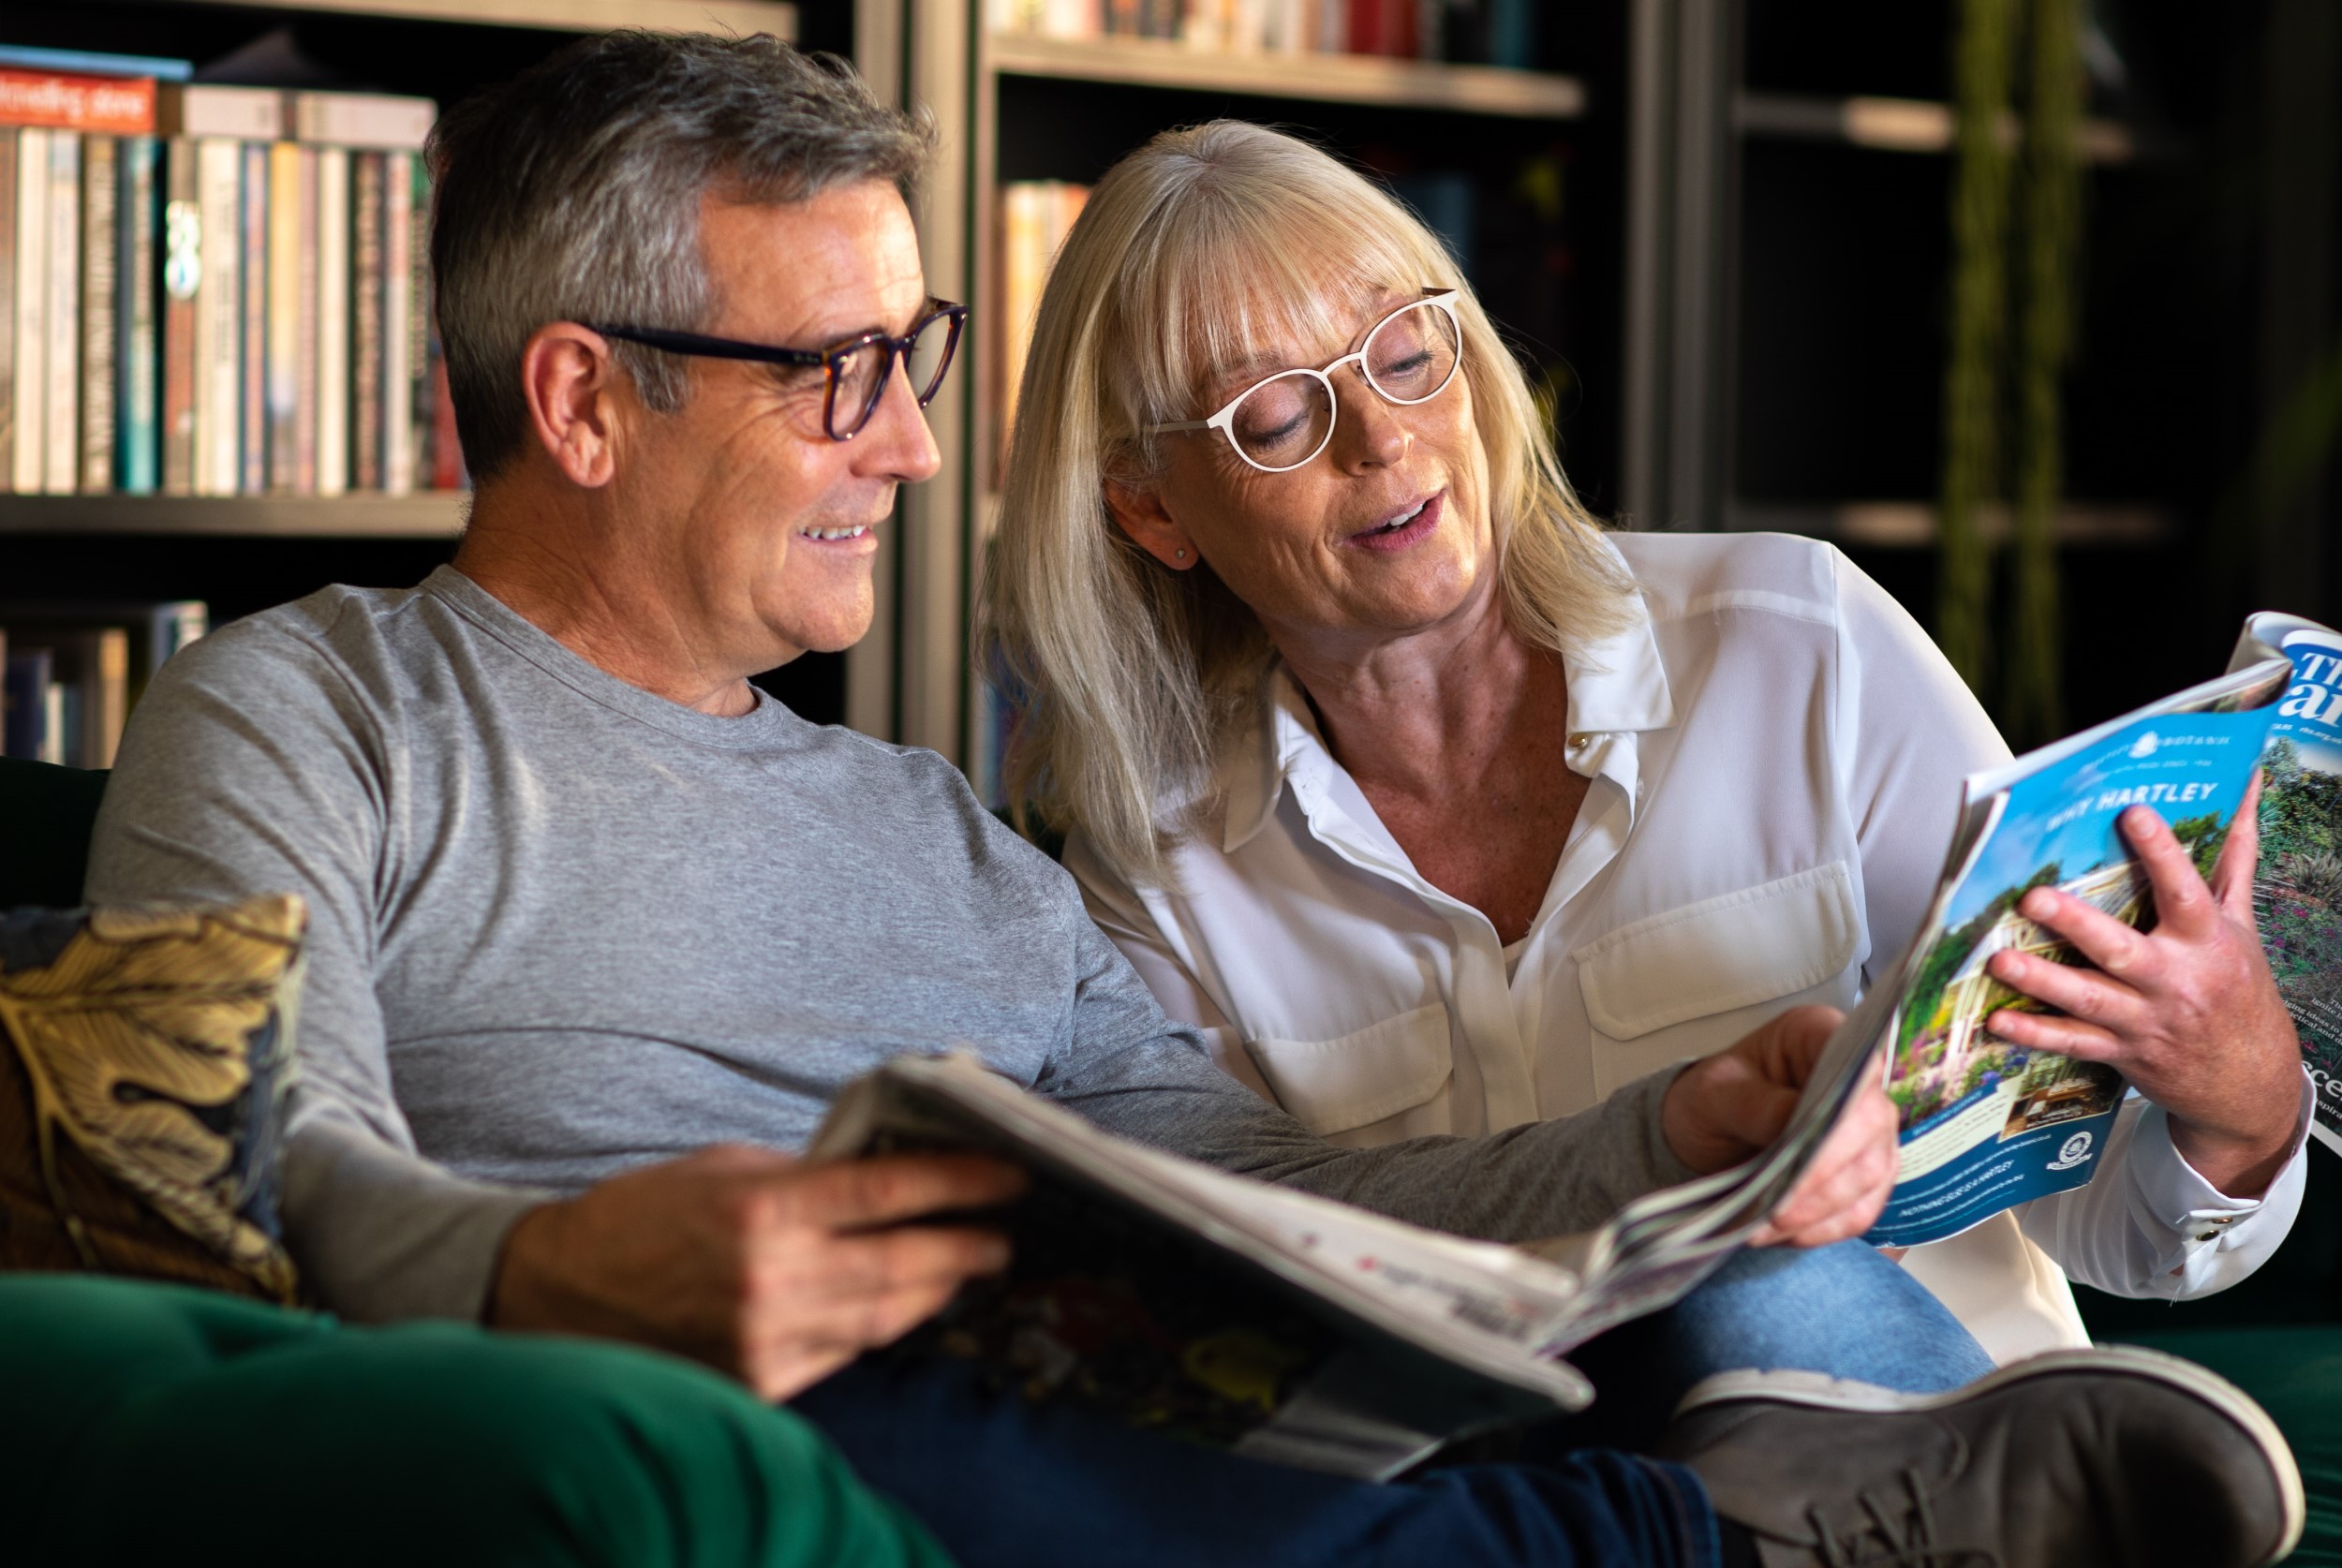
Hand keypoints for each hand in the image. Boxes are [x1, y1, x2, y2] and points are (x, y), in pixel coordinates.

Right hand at [488, 1144, 1026, 1399]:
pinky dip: (878, 1327)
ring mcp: (765, 1340)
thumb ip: (806, 1174)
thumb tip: (886, 1170)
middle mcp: (770, 1279)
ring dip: (933, 1290)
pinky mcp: (757, 1385)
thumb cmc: (643, 1215)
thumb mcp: (725, 1169)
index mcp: (762, 1210)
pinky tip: (904, 1305)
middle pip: (902, 1263)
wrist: (552, 1292)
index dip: (959, 1182)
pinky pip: (842, 1354)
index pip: (887, 1192)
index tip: (1006, 1175)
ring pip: (882, 1317)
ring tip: (966, 1266)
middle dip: (965, 1246)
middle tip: (1003, 1234)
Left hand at [1662, 1005, 1900, 1247]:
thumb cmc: (1713, 1097)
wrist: (1706, 1131)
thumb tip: (1791, 1124)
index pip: (1856, 1062)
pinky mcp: (1865, 1175)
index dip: (1841, 1106)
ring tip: (1766, 1225)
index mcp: (1820, 1036)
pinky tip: (1784, 1232)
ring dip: (1817, 1209)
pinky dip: (1823, 1228)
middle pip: (1870, 1124)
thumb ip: (1754, 1103)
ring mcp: (1868, 1131)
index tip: (1801, 1148)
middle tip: (1775, 1206)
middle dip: (1821, 1174)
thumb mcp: (1714, 1091)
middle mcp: (1857, 1081)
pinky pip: (1861, 1209)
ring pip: (1870, 1173)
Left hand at [1984, 781, 2302, 1196]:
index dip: (2161, 853)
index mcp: (2205, 942)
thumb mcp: (2242, 928)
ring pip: (2088, 999)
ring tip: (1998, 960)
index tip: (2132, 813)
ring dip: (2041, 980)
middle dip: (2076, 924)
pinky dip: (2034, 1034)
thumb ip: (2233, 863)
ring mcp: (2145, 1020)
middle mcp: (2174, 981)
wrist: (2251, 1082)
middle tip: (2033, 898)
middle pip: (2121, 950)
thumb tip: (2246, 795)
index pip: (2184, 891)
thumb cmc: (2239, 991)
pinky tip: (1998, 1020)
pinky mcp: (2122, 1052)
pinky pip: (2073, 1043)